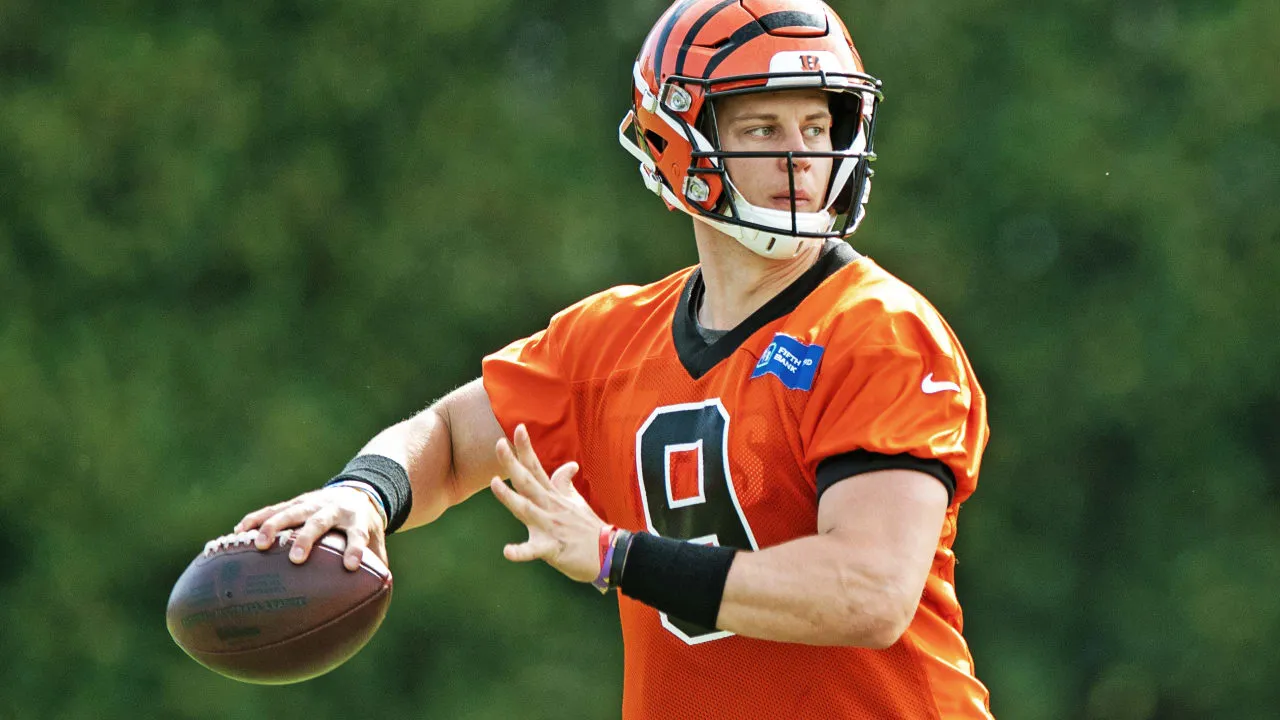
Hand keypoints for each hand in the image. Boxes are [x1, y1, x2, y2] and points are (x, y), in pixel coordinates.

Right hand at [234, 486, 388, 571]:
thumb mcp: (377, 545)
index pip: (358, 535)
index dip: (356, 549)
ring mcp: (312, 503)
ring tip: (259, 545)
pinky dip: (256, 520)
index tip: (351, 566)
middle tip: (296, 558)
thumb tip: (377, 603)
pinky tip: (238, 534)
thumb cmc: (365, 529)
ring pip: (292, 511)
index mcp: (357, 521)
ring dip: (275, 526)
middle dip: (307, 538)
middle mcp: (334, 509)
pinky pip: (272, 509)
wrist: (359, 492)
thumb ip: (377, 569)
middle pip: (320, 521)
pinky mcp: (295, 502)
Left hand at [489, 424, 604, 583]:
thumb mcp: (576, 501)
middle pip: (528, 482)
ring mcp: (550, 527)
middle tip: (499, 444)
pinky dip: (521, 552)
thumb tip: (570, 464)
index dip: (526, 449)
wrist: (609, 553)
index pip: (537, 468)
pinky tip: (508, 551)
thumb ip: (565, 483)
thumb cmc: (589, 528)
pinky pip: (534, 550)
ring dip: (510, 497)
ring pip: (526, 510)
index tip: (518, 428)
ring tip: (494, 483)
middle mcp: (549, 507)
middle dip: (513, 464)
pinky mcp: (552, 549)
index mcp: (553, 496)